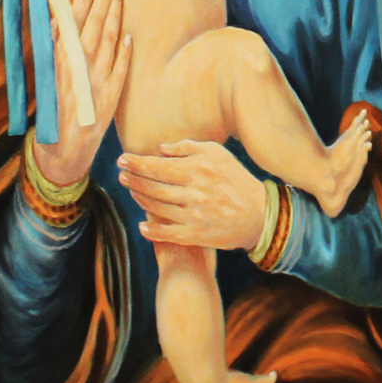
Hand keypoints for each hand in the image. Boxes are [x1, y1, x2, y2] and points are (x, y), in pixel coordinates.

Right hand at [28, 0, 128, 191]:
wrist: (61, 152)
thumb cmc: (57, 110)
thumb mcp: (52, 77)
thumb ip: (58, 51)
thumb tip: (60, 21)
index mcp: (60, 61)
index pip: (72, 20)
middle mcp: (75, 68)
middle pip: (90, 24)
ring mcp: (93, 83)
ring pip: (105, 40)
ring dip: (114, 14)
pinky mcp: (108, 99)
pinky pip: (119, 70)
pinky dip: (124, 52)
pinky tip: (130, 35)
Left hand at [118, 139, 267, 251]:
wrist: (259, 214)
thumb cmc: (236, 180)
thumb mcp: (218, 154)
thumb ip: (189, 147)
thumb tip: (161, 149)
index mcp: (197, 170)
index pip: (157, 166)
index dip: (136, 163)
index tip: (122, 159)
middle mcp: (193, 192)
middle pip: (152, 186)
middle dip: (132, 179)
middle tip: (122, 175)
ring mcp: (193, 215)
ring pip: (156, 207)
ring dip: (139, 198)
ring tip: (131, 190)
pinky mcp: (196, 234)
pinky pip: (167, 233)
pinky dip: (151, 230)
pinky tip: (142, 225)